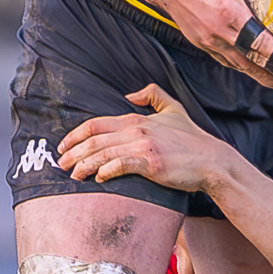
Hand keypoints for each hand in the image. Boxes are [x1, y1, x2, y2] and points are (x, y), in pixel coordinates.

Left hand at [58, 83, 224, 188]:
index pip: (97, 124)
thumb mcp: (174, 108)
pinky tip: (98, 179)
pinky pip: (120, 166)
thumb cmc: (192, 140)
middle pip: (94, 140)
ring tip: (73, 174)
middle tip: (61, 164)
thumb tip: (130, 95)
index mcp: (137, 119)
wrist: (212, 161)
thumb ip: (153, 95)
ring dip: (83, 165)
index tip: (63, 146)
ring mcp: (143, 147)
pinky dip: (105, 171)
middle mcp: (137, 130)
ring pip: (103, 154)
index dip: (75, 135)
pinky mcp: (151, 163)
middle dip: (72, 152)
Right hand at [142, 0, 272, 89]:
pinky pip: (226, 61)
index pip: (257, 42)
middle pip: (251, 62)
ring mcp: (208, 41)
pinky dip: (242, 68)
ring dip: (260, 76)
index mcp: (229, 12)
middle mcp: (218, 31)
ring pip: (238, 66)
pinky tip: (256, 72)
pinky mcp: (201, 44)